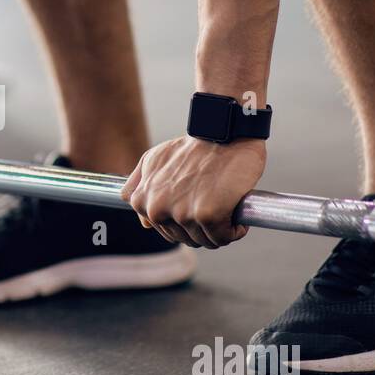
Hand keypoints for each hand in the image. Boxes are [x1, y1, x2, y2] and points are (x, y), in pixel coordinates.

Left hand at [121, 137, 266, 248]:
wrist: (224, 132)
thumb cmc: (194, 146)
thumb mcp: (154, 159)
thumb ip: (139, 187)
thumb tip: (144, 222)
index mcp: (142, 201)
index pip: (165, 231)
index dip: (186, 220)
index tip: (199, 202)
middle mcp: (157, 209)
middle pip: (185, 239)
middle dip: (203, 226)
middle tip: (215, 201)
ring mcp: (181, 214)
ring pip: (205, 242)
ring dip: (220, 228)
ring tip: (224, 202)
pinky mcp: (207, 215)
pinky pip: (223, 238)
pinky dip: (235, 229)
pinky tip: (234, 206)